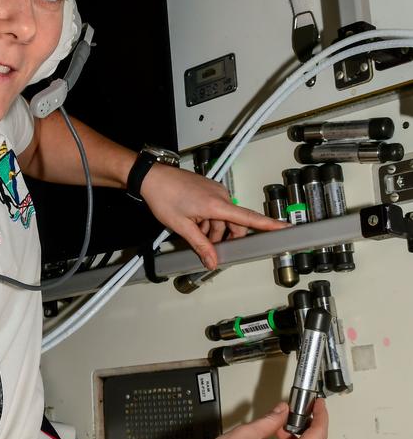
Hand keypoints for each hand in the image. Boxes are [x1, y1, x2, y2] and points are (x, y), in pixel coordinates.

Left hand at [140, 163, 285, 268]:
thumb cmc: (164, 197)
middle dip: (225, 236)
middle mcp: (221, 195)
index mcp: (217, 204)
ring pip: (224, 217)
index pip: (249, 217)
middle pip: (235, 222)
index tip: (285, 227)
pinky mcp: (209, 189)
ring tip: (194, 232)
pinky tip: (194, 223)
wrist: (151, 177)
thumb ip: (200, 245)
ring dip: (214, 229)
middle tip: (209, 248)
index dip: (268, 224)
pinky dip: (209, 219)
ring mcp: (215, 191)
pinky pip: (216, 208)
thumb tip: (212, 261)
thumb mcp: (182, 226)